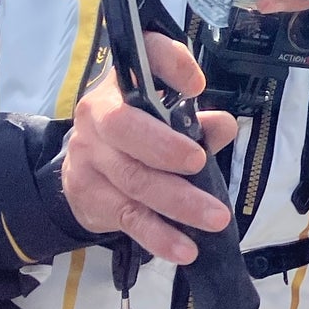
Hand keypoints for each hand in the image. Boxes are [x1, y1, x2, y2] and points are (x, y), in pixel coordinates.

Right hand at [61, 31, 238, 263]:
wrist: (85, 166)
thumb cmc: (138, 132)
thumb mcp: (167, 117)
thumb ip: (197, 121)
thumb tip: (222, 126)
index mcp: (122, 83)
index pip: (143, 58)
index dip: (169, 65)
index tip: (197, 84)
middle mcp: (97, 115)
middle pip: (126, 130)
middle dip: (165, 147)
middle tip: (200, 163)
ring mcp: (89, 158)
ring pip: (133, 180)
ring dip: (178, 202)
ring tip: (215, 218)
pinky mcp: (90, 197)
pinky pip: (128, 218)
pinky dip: (159, 236)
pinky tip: (185, 250)